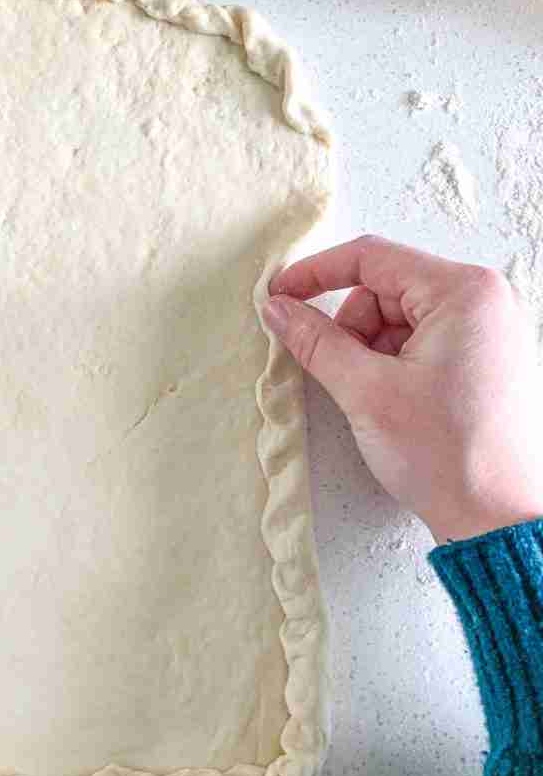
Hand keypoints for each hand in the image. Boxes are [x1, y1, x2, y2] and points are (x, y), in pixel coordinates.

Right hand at [264, 235, 542, 543]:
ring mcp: (487, 330)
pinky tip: (395, 403)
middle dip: (351, 329)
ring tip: (378, 400)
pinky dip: (393, 365)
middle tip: (348, 377)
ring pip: (399, 318)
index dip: (315, 274)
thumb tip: (277, 309)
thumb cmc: (447, 455)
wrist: (497, 518)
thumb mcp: (366, 391)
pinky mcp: (483, 358)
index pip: (371, 257)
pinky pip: (421, 341)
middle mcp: (483, 300)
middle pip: (385, 289)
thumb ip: (315, 341)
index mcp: (463, 292)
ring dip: (371, 352)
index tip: (278, 297)